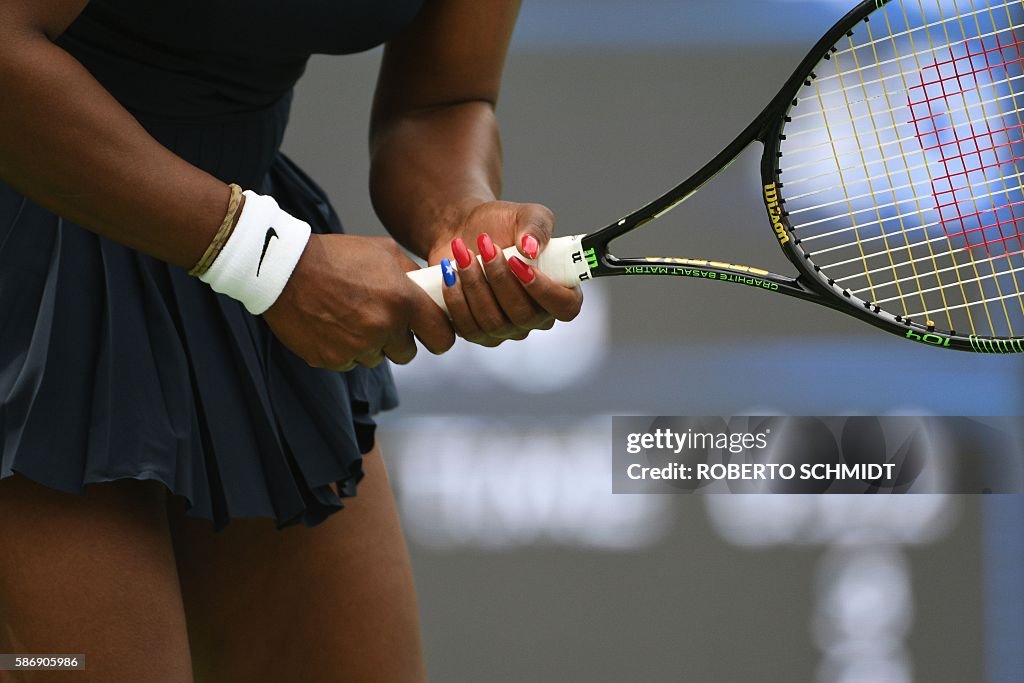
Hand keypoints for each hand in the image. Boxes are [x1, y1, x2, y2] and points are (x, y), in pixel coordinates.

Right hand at [264, 234, 454, 369]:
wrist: (284, 269)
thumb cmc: (335, 256)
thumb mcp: (382, 251)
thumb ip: (412, 273)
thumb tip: (432, 288)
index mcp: (403, 301)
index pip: (442, 337)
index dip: (438, 336)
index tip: (431, 332)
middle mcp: (384, 328)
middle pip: (407, 354)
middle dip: (398, 339)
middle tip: (380, 318)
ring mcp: (357, 347)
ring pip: (377, 358)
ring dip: (369, 344)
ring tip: (349, 316)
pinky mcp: (332, 360)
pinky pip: (349, 362)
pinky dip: (344, 349)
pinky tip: (331, 324)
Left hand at [426, 201, 583, 346]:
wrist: (464, 230)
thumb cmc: (501, 224)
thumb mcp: (526, 214)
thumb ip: (538, 227)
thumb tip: (531, 249)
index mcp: (559, 290)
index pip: (565, 307)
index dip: (545, 291)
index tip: (518, 263)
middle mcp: (535, 316)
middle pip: (524, 315)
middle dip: (500, 279)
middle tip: (486, 246)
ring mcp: (506, 329)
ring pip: (494, 323)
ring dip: (476, 285)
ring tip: (463, 253)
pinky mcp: (477, 332)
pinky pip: (468, 328)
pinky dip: (456, 299)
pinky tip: (450, 273)